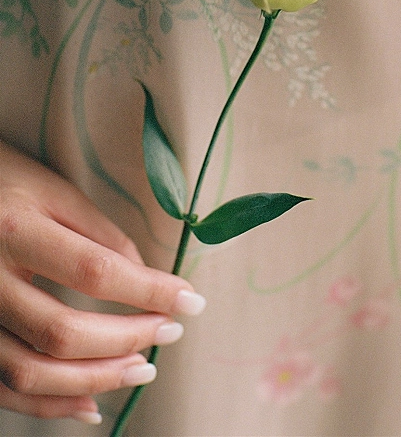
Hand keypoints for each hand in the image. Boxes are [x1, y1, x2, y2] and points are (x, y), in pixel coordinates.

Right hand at [0, 141, 205, 424]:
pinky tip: (91, 402)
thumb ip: (100, 234)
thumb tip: (145, 277)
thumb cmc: (10, 185)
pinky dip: (50, 406)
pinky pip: (5, 390)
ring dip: (95, 380)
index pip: (94, 272)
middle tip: (170, 332)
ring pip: (32, 373)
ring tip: (142, 368)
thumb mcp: (54, 192)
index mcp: (16, 231)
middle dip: (127, 339)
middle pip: (63, 331)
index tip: (190, 301)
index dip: (148, 291)